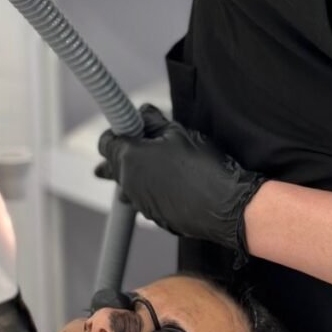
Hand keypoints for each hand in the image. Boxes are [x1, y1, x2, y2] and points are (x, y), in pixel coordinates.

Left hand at [96, 104, 265, 266]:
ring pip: (129, 185)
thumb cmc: (202, 167)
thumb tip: (143, 113)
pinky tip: (171, 184)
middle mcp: (128, 183)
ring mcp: (140, 203)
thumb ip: (154, 122)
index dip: (117, 132)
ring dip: (137, 174)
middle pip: (113, 166)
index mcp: (129, 158)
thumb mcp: (178, 133)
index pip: (106, 143)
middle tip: (140, 144)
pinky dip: (152, 190)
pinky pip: (145, 200)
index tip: (128, 128)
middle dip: (123, 154)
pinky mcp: (155, 218)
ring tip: (155, 165)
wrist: (226, 206)